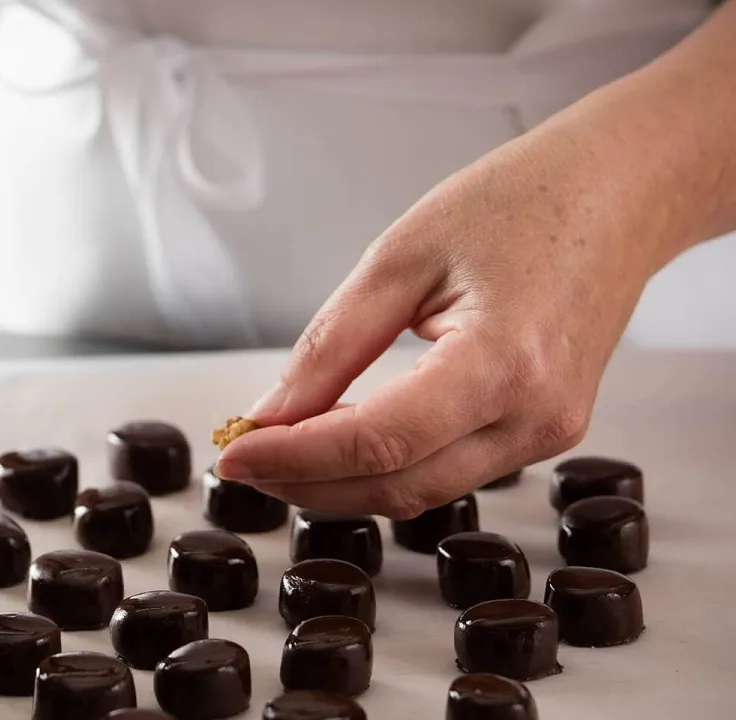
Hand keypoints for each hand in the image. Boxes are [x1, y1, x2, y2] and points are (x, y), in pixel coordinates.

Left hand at [214, 120, 671, 517]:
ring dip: (340, 484)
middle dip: (306, 484)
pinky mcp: (545, 434)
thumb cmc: (521, 203)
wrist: (619, 194)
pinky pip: (448, 472)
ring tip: (277, 453)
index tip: (233, 454)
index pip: (377, 442)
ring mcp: (548, 433)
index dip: (294, 458)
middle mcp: (536, 415)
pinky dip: (384, 467)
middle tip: (240, 460)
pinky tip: (337, 443)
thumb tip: (271, 415)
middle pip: (396, 486)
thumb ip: (331, 345)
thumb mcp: (400, 256)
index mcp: (505, 362)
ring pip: (420, 492)